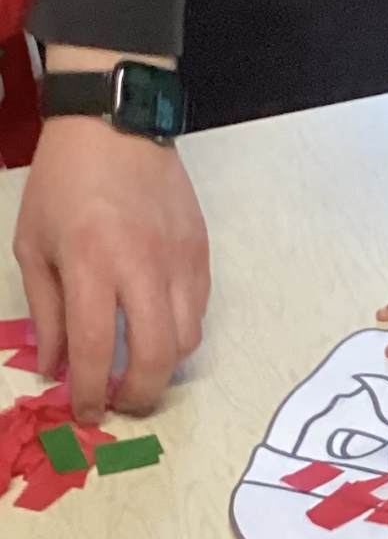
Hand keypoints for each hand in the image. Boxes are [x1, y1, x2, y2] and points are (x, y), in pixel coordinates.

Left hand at [14, 112, 209, 423]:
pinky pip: (199, 310)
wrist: (117, 125)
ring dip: (162, 364)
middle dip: (140, 393)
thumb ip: (45, 311)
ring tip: (139, 365)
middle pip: (156, 355)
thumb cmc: (64, 183)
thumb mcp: (33, 245)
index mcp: (90, 263)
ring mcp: (180, 260)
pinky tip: (155, 324)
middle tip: (122, 402)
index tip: (84, 412)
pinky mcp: (202, 253)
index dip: (89, 392)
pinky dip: (178, 330)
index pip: (93, 347)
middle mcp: (141, 266)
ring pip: (187, 339)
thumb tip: (54, 367)